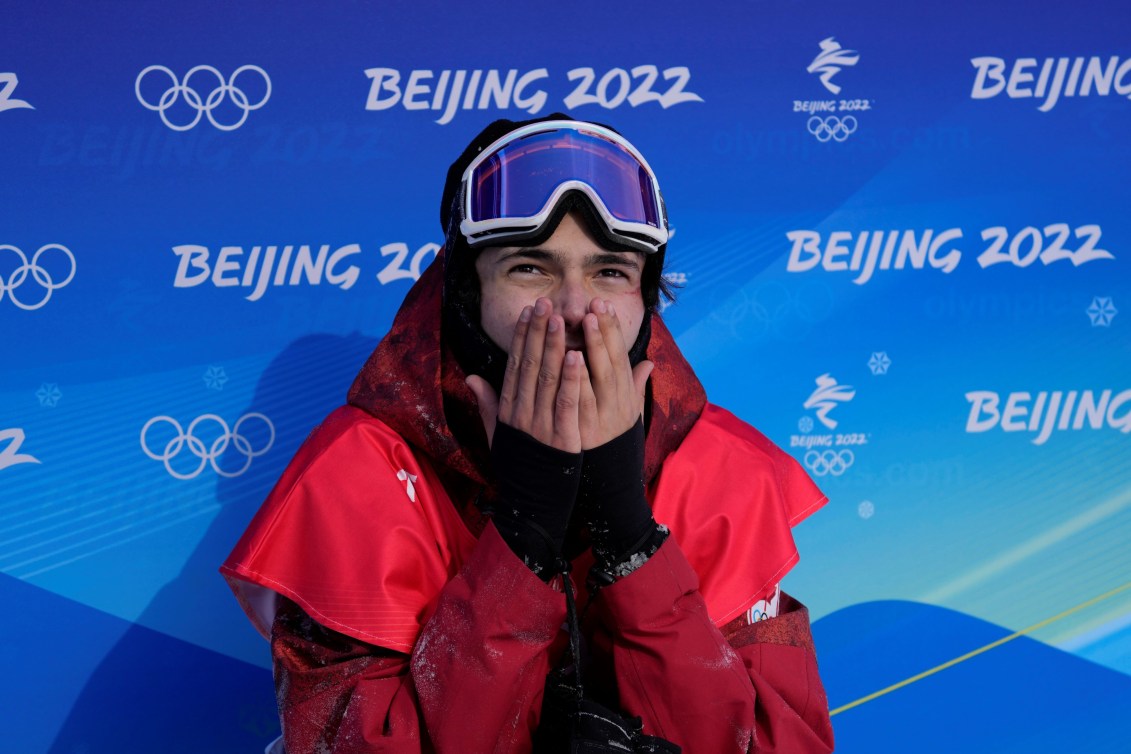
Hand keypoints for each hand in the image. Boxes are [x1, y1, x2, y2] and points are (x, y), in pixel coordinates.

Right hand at [466, 298, 582, 453]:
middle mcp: (521, 413)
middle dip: (538, 332)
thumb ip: (487, 404)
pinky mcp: (561, 439)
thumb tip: (471, 376)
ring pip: (547, 379)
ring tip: (561, 320)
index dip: (521, 337)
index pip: (515, 365)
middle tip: (545, 303)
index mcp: (508, 409)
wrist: (530, 506)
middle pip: (530, 365)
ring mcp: (540, 426)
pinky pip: (566, 405)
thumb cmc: (518, 467)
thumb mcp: (497, 434)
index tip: (528, 311)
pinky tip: (576, 357)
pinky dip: (571, 381)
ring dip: (554, 347)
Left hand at [578, 298, 653, 450]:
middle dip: (603, 331)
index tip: (604, 304)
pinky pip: (578, 401)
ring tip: (582, 320)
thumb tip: (649, 362)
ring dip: (590, 347)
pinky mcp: (582, 430)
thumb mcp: (630, 411)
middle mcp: (615, 403)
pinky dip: (575, 380)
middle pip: (610, 361)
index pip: (619, 356)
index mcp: (624, 395)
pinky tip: (570, 358)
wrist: (605, 480)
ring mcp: (599, 417)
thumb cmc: (614, 440)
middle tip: (595, 304)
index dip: (612, 330)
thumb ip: (635, 385)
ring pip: (595, 377)